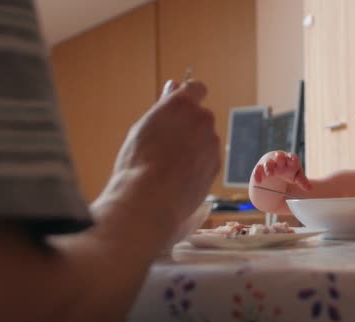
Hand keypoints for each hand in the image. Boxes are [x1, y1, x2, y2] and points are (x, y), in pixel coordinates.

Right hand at [95, 80, 219, 239]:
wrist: (150, 200)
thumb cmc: (138, 163)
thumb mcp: (143, 127)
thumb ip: (164, 107)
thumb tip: (174, 88)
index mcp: (182, 104)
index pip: (197, 88)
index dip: (189, 97)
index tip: (180, 109)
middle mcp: (202, 119)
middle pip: (201, 116)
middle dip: (189, 125)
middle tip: (167, 143)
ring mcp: (212, 142)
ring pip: (205, 139)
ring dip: (194, 146)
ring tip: (170, 165)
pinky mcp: (217, 164)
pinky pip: (208, 158)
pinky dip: (198, 163)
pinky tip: (180, 176)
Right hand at [252, 151, 310, 190]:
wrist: (275, 171)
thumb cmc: (288, 172)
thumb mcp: (296, 176)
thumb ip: (302, 181)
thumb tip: (310, 188)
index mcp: (290, 160)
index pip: (292, 157)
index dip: (293, 159)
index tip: (294, 161)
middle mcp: (279, 160)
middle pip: (280, 156)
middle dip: (280, 158)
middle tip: (280, 158)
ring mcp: (270, 164)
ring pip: (268, 163)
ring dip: (269, 167)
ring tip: (270, 174)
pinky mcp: (260, 169)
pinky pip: (258, 170)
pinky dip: (258, 175)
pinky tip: (259, 181)